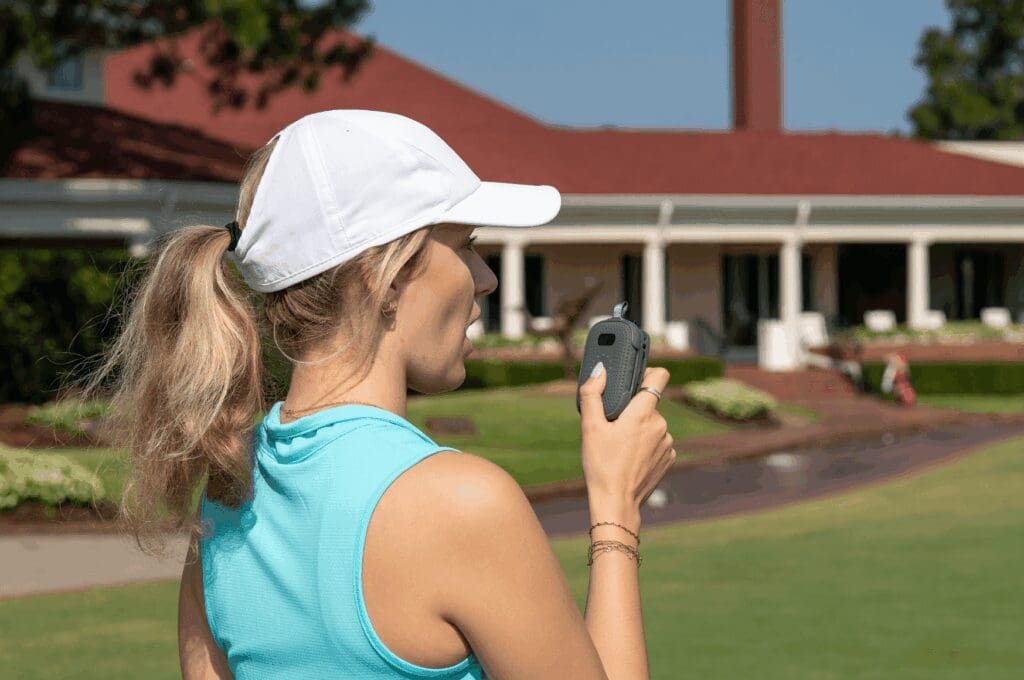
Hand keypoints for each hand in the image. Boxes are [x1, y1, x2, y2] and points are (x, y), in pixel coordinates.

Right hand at [578, 364, 674, 509]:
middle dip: (633, 410)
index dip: (648, 373)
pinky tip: (631, 457)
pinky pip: (658, 442)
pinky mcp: (669, 458)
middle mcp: (661, 424)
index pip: (659, 376)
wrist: (616, 502)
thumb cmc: (601, 464)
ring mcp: (667, 443)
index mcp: (643, 413)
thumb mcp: (589, 427)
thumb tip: (600, 371)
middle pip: (649, 404)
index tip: (634, 380)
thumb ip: (592, 394)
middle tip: (614, 426)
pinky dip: (647, 445)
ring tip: (621, 446)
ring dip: (640, 429)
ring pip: (653, 424)